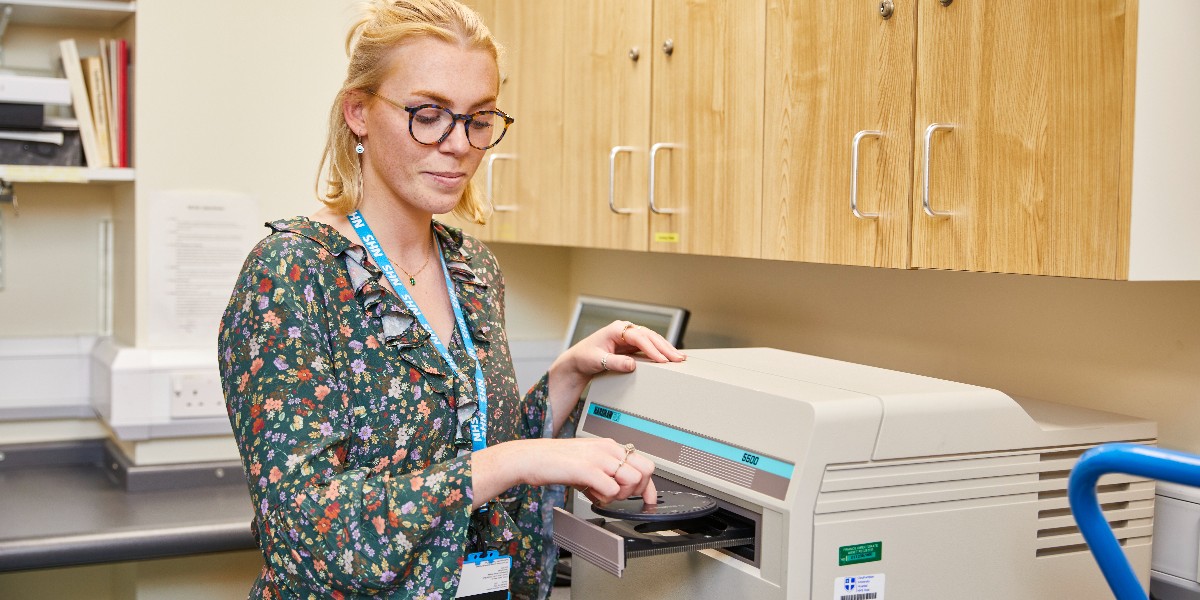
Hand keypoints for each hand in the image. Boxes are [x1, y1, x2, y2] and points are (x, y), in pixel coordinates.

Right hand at [471, 437, 656, 508]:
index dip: (650, 486)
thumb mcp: (588, 461)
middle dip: (635, 490)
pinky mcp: (587, 469)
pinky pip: (612, 490)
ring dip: (620, 495)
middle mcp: (607, 448)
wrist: (531, 458)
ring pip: (632, 481)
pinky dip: (604, 498)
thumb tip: (621, 488)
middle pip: (645, 471)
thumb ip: (606, 471)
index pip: (644, 463)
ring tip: (600, 494)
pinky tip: (590, 494)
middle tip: (617, 495)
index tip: (650, 499)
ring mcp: (598, 457)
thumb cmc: (556, 461)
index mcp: (609, 445)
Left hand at [582, 320, 686, 374]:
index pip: (639, 337)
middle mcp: (625, 330)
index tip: (662, 359)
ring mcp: (629, 337)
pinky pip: (649, 346)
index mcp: (616, 329)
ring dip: (665, 348)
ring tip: (679, 358)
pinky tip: (669, 357)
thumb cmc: (584, 357)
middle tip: (678, 358)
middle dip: (665, 347)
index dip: (652, 348)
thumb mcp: (598, 360)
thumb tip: (632, 365)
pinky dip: (660, 351)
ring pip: (652, 340)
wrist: (578, 361)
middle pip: (649, 336)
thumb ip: (615, 363)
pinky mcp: (631, 345)